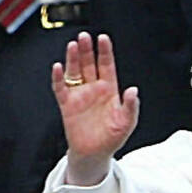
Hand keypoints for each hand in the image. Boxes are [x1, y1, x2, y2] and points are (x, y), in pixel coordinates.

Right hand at [51, 33, 139, 184]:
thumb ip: (131, 107)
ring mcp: (79, 94)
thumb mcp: (126, 123)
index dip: (105, 51)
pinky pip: (61, 88)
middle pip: (89, 64)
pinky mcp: (67, 104)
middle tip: (84, 37)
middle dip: (86, 50)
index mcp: (109, 90)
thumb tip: (133, 90)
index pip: (107, 65)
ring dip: (73, 58)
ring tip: (73, 46)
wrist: (94, 155)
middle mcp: (93, 88)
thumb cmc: (111, 139)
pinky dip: (58, 78)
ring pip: (74, 71)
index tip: (103, 38)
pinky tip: (58, 68)